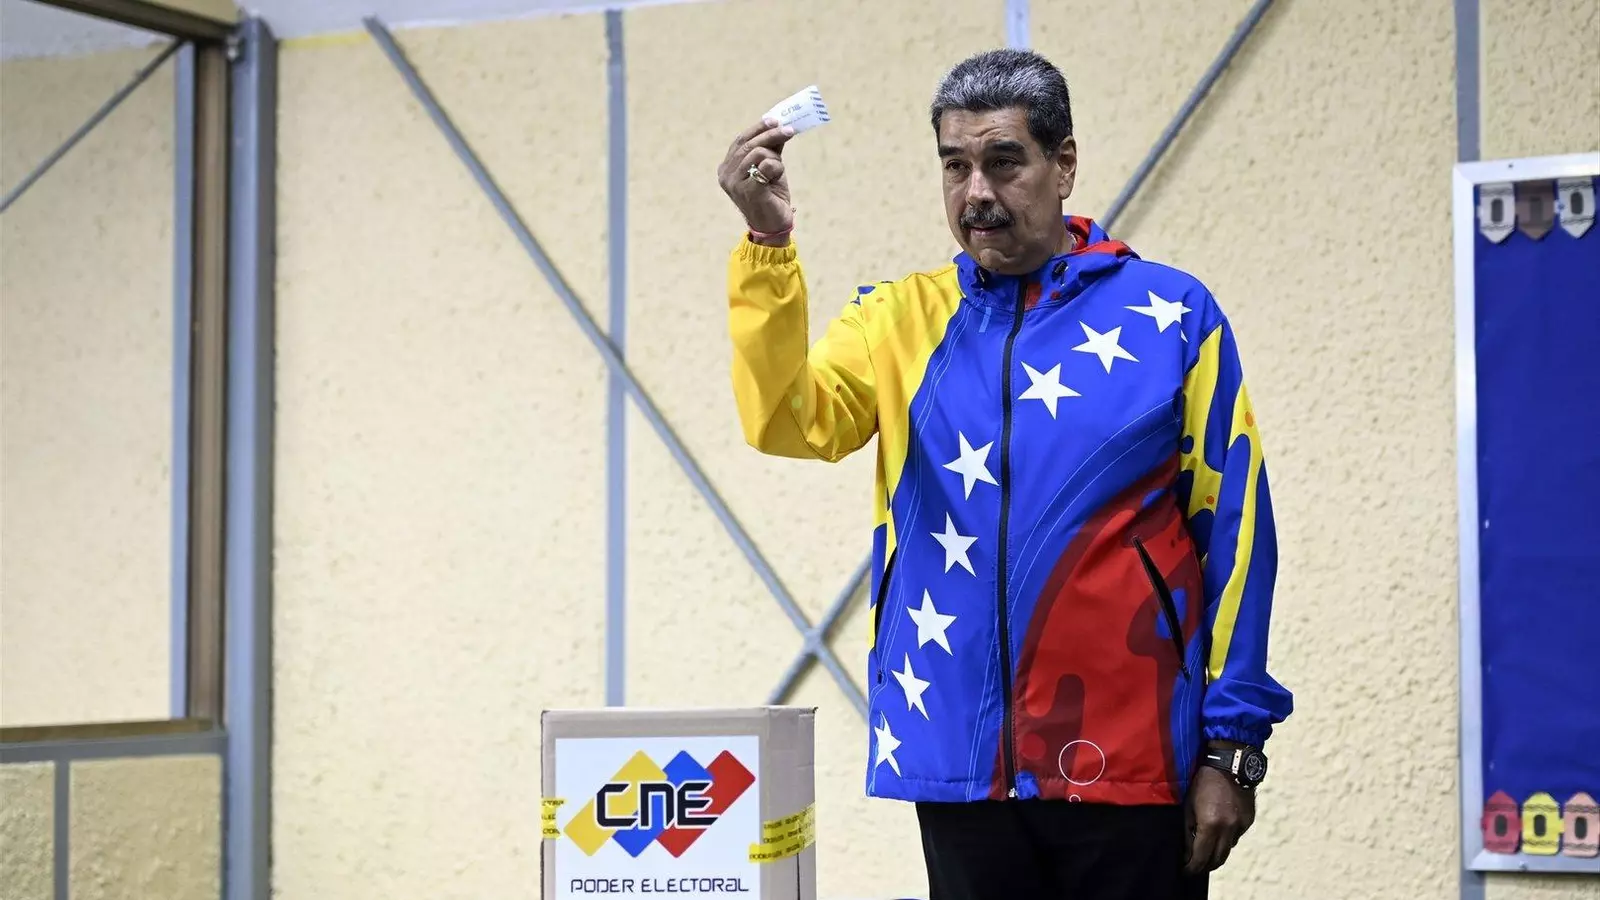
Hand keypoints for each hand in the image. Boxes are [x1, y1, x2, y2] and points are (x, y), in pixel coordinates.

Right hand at [717, 118, 795, 237]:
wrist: (774, 226)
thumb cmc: (771, 197)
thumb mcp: (770, 168)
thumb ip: (770, 149)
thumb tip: (779, 126)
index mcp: (726, 168)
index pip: (740, 141)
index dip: (758, 129)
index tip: (775, 120)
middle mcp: (726, 175)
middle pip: (748, 144)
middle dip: (771, 135)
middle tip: (790, 130)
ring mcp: (735, 184)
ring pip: (757, 153)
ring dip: (775, 158)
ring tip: (779, 171)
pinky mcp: (748, 191)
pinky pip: (765, 166)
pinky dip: (776, 168)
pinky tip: (776, 178)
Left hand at [1184, 764, 1254, 873]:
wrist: (1229, 764)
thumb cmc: (1203, 782)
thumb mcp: (1188, 806)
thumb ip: (1189, 831)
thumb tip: (1188, 852)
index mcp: (1211, 825)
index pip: (1201, 857)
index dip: (1192, 868)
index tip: (1185, 872)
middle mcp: (1228, 829)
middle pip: (1218, 859)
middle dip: (1205, 865)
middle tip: (1195, 867)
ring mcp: (1241, 826)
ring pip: (1228, 849)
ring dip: (1217, 852)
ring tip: (1206, 850)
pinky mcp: (1249, 820)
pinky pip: (1237, 836)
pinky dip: (1227, 838)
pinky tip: (1219, 831)